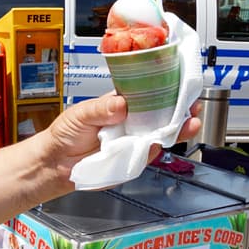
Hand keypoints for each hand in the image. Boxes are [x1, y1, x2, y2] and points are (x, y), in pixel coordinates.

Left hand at [43, 93, 203, 173]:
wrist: (55, 163)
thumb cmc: (65, 134)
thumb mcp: (80, 114)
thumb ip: (102, 109)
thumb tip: (122, 104)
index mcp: (120, 104)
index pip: (148, 94)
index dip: (166, 90)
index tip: (181, 85)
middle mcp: (130, 122)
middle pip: (161, 114)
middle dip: (180, 110)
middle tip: (193, 107)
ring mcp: (132, 141)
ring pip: (160, 134)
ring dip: (176, 129)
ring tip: (189, 123)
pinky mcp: (130, 160)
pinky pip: (148, 154)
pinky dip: (156, 149)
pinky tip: (163, 141)